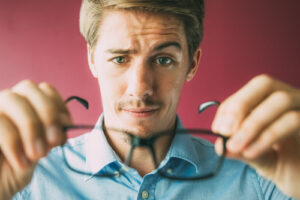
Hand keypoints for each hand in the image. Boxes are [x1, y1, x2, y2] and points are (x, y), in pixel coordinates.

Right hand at [0, 80, 71, 199]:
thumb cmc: (15, 168)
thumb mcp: (39, 150)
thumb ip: (51, 135)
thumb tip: (65, 124)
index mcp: (26, 104)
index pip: (45, 89)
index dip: (59, 104)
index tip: (68, 126)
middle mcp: (8, 102)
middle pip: (29, 87)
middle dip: (47, 113)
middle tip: (55, 140)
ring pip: (12, 99)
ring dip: (31, 128)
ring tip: (38, 154)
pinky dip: (14, 142)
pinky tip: (21, 162)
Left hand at [212, 74, 299, 198]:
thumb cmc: (279, 162)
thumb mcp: (253, 154)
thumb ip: (238, 148)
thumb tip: (219, 145)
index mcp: (269, 99)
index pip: (246, 91)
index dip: (229, 108)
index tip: (217, 130)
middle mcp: (290, 97)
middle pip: (264, 83)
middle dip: (239, 105)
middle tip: (224, 131)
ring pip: (280, 100)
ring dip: (252, 124)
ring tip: (235, 146)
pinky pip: (292, 120)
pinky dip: (266, 136)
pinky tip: (251, 152)